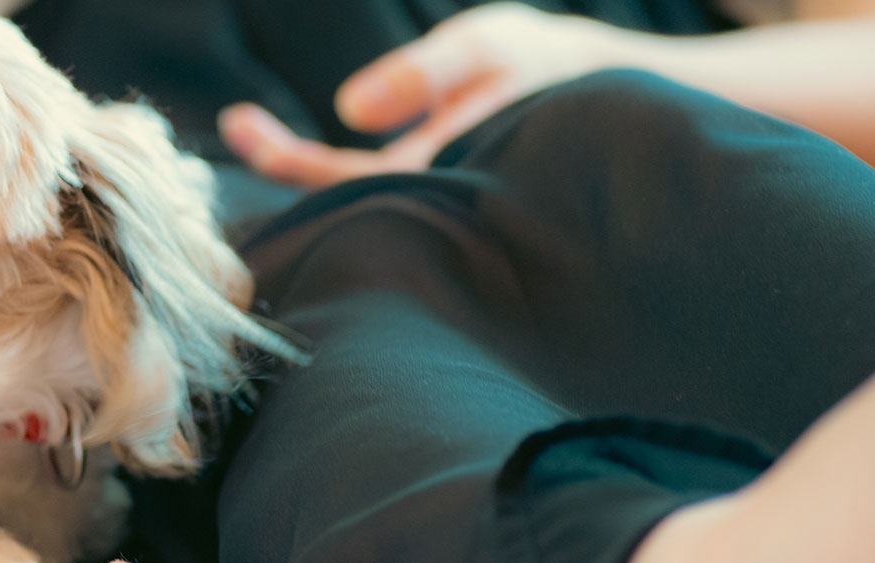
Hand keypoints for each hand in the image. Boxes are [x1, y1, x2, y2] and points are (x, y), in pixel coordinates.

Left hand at [219, 3, 618, 188]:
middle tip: (236, 122)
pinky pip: (388, 180)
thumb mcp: (492, 48)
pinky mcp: (456, 180)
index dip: (284, 159)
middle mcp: (434, 202)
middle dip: (283, 161)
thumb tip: (347, 109)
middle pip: (339, 199)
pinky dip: (347, 159)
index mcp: (437, 177)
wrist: (638, 102)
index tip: (237, 122)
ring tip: (254, 127)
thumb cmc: (562, 69)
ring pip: (360, 193)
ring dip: (307, 162)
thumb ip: (424, 75)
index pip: (339, 183)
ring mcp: (443, 196)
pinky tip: (333, 130)